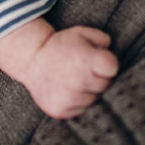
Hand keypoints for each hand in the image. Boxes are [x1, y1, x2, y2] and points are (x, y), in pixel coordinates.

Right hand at [0, 21, 118, 118]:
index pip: (113, 68)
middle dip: (99, 78)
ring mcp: (68, 97)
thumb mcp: (82, 33)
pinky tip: (68, 90)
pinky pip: (81, 110)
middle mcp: (77, 80)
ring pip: (94, 100)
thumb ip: (104, 40)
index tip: (99, 61)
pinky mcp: (61, 110)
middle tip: (85, 70)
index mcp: (85, 59)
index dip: (108, 64)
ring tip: (74, 80)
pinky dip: (78, 103)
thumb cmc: (61, 45)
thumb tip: (113, 60)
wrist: (31, 60)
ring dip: (89, 92)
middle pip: (106, 85)